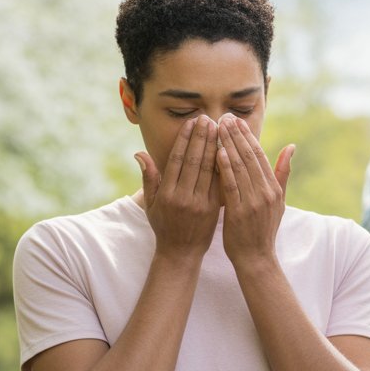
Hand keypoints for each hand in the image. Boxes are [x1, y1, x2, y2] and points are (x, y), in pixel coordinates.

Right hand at [137, 115, 219, 259]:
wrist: (181, 252)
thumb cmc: (163, 225)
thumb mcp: (150, 203)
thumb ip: (149, 177)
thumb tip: (139, 153)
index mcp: (167, 193)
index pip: (178, 159)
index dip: (185, 139)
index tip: (192, 122)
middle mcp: (183, 197)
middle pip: (195, 161)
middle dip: (202, 137)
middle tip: (208, 118)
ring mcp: (201, 203)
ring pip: (210, 170)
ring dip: (216, 146)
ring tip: (220, 128)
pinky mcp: (215, 208)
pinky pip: (221, 182)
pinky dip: (225, 165)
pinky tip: (230, 149)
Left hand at [216, 114, 292, 266]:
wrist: (256, 258)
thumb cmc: (264, 229)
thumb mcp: (279, 200)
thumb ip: (282, 173)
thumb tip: (291, 146)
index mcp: (274, 188)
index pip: (260, 156)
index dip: (248, 136)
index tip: (237, 120)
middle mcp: (266, 193)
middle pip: (249, 157)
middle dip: (236, 135)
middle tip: (224, 117)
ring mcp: (253, 202)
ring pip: (240, 168)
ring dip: (228, 145)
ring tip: (217, 128)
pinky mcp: (239, 212)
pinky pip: (231, 186)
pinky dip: (225, 168)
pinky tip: (217, 153)